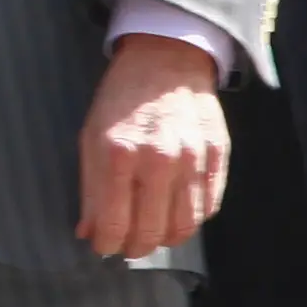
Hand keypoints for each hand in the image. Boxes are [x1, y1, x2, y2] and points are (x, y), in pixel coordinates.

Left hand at [75, 33, 228, 259]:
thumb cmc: (122, 98)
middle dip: (135, 248)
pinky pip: (208, 208)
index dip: (106, 245)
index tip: (103, 245)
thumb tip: (88, 233)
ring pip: (184, 228)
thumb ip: (90, 188)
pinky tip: (175, 210)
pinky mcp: (218, 156)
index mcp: (120, 153)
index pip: (114, 226)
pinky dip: (191, 218)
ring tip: (152, 232)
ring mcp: (193, 159)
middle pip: (151, 234)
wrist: (165, 58)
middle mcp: (159, 160)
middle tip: (127, 244)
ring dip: (165, 239)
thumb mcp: (91, 136)